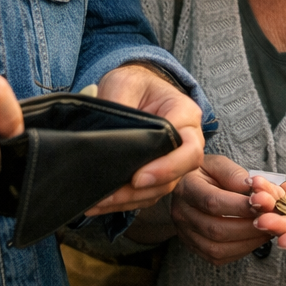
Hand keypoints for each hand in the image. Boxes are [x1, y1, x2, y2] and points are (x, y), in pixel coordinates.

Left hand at [84, 64, 205, 215]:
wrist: (135, 87)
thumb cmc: (134, 82)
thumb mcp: (123, 83)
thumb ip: (120, 105)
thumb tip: (107, 138)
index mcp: (185, 114)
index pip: (188, 149)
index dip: (166, 167)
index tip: (137, 178)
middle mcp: (187, 139)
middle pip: (177, 174)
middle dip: (143, 189)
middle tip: (110, 195)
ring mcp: (174, 158)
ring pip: (161, 188)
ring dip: (130, 199)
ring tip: (97, 203)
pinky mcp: (159, 170)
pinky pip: (148, 192)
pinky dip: (126, 201)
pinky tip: (101, 203)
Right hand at [164, 154, 269, 263]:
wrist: (188, 186)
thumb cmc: (207, 173)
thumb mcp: (218, 163)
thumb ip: (235, 175)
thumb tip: (255, 189)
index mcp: (186, 188)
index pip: (212, 202)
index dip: (241, 206)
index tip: (265, 203)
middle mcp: (181, 214)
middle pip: (216, 229)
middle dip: (249, 227)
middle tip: (273, 219)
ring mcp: (185, 234)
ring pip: (217, 248)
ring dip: (248, 241)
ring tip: (269, 229)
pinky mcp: (193, 247)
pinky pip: (218, 257)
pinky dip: (241, 250)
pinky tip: (256, 238)